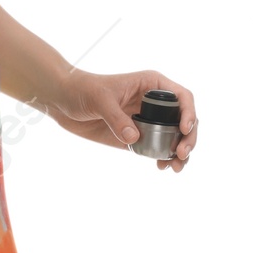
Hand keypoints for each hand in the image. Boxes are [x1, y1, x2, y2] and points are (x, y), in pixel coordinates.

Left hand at [47, 67, 198, 171]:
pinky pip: (156, 148)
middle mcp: (154, 102)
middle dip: (188, 138)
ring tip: (176, 167)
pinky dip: (163, 158)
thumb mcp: (99, 100)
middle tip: (181, 154)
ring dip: (179, 152)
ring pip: (174, 137)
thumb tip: (134, 139)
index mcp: (152, 85)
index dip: (189, 113)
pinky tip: (162, 167)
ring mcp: (147, 120)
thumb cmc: (82, 90)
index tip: (184, 129)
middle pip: (183, 120)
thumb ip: (116, 118)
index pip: (182, 97)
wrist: (63, 101)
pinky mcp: (136, 136)